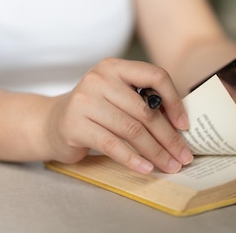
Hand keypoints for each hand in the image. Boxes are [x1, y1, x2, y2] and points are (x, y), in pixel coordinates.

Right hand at [44, 58, 193, 173]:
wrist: (51, 123)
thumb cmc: (93, 112)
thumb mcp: (117, 98)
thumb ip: (143, 102)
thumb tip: (180, 126)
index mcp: (114, 67)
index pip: (154, 76)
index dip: (174, 101)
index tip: (185, 125)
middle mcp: (99, 79)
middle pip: (145, 110)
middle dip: (169, 137)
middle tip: (183, 156)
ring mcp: (84, 100)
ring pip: (131, 130)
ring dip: (155, 152)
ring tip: (169, 166)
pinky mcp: (75, 124)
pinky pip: (112, 145)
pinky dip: (132, 159)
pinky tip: (146, 169)